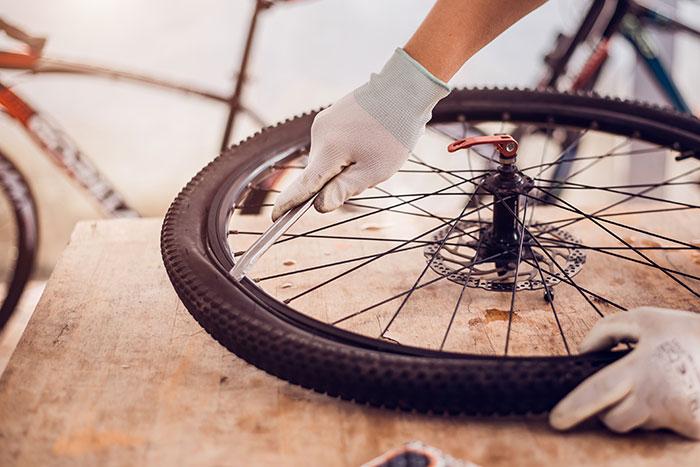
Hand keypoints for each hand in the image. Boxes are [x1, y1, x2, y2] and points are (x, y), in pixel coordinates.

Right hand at [272, 48, 449, 220]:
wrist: (404, 88)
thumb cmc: (394, 132)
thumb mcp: (375, 170)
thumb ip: (344, 189)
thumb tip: (319, 206)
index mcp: (328, 152)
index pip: (303, 186)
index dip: (289, 204)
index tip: (275, 218)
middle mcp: (319, 135)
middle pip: (320, 173)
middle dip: (339, 180)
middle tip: (372, 171)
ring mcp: (324, 122)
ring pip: (328, 158)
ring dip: (346, 164)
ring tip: (375, 150)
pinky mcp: (331, 115)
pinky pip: (333, 143)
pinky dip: (347, 149)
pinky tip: (370, 139)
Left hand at [550, 307, 699, 438]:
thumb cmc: (682, 331)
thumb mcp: (642, 318)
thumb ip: (605, 331)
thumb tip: (582, 353)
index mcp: (642, 367)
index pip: (599, 392)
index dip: (574, 407)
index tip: (556, 420)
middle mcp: (659, 395)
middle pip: (614, 419)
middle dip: (609, 408)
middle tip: (625, 385)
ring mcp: (677, 414)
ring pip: (637, 424)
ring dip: (637, 409)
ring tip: (655, 382)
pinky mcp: (692, 427)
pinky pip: (660, 428)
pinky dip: (659, 414)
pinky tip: (671, 393)